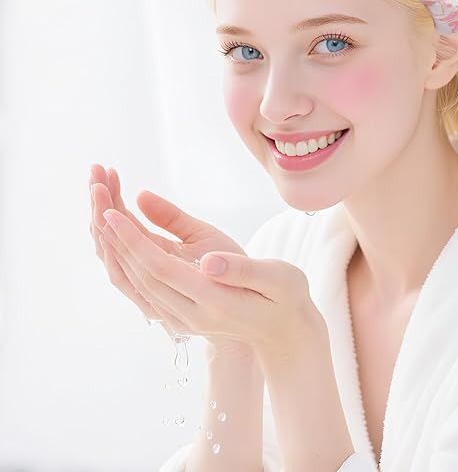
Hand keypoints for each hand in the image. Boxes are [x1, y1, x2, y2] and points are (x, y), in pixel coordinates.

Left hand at [98, 206, 324, 357]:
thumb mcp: (277, 278)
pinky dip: (127, 262)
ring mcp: (184, 319)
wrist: (285, 332)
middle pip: (141, 275)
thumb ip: (242, 269)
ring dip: (116, 248)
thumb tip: (208, 261)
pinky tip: (119, 242)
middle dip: (116, 237)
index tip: (111, 213)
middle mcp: (191, 314)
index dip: (134, 241)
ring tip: (101, 211)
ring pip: (138, 283)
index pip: (161, 269)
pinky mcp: (181, 315)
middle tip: (98, 198)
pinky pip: (144, 288)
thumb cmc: (286, 297)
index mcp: (214, 301)